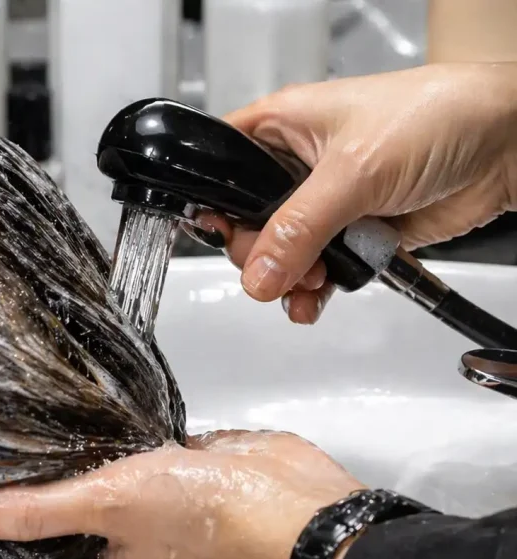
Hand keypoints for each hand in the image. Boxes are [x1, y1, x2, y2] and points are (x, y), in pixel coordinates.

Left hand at [0, 431, 364, 558]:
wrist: (288, 498)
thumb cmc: (198, 515)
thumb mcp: (104, 508)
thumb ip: (39, 513)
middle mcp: (136, 543)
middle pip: (79, 534)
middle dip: (44, 512)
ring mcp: (164, 507)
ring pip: (110, 493)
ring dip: (80, 474)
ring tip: (30, 446)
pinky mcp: (187, 471)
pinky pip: (142, 458)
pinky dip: (119, 444)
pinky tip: (92, 417)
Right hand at [186, 62, 516, 323]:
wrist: (506, 145)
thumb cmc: (436, 116)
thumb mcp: (353, 170)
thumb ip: (299, 228)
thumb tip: (259, 275)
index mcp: (282, 127)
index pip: (220, 165)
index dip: (212, 202)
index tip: (219, 233)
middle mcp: (297, 165)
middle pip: (247, 223)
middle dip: (259, 254)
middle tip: (278, 263)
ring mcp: (326, 202)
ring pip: (281, 255)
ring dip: (287, 279)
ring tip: (308, 283)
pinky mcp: (354, 232)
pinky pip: (318, 272)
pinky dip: (313, 292)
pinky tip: (315, 300)